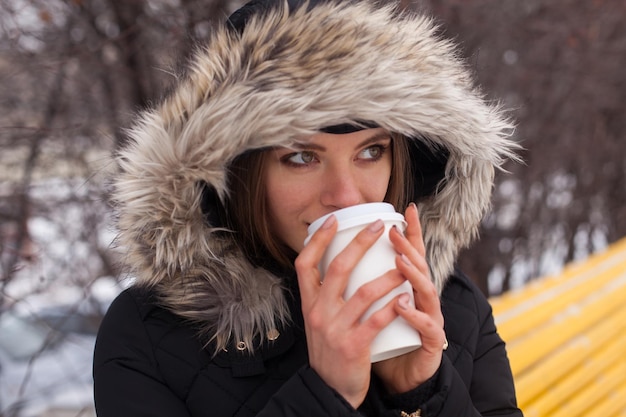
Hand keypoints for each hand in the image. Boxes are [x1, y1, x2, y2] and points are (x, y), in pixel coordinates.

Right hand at [295, 215, 406, 407]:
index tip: (334, 221)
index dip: (318, 240)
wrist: (330, 391)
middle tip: (379, 226)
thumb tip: (337, 262)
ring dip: (388, 274)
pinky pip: (377, 320)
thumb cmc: (329, 351)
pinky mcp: (354, 346)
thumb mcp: (317, 321)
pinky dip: (393, 306)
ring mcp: (335, 329)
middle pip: (338, 268)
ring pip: (363, 292)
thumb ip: (323, 296)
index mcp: (308, 303)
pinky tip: (406, 295)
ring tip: (405, 262)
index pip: (304, 264)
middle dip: (360, 242)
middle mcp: (318, 313)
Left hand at [372, 203, 445, 393]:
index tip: (404, 209)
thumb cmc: (381, 340)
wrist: (398, 379)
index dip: (411, 233)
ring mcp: (429, 319)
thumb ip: (360, 287)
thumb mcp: (368, 309)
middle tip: (392, 230)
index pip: (411, 256)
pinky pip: (425, 326)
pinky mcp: (430, 342)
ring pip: (426, 292)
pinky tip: (401, 304)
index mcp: (407, 289)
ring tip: (399, 262)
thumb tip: (333, 259)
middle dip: (408, 246)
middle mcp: (421, 300)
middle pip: (420, 267)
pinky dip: (413, 314)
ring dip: (412, 274)